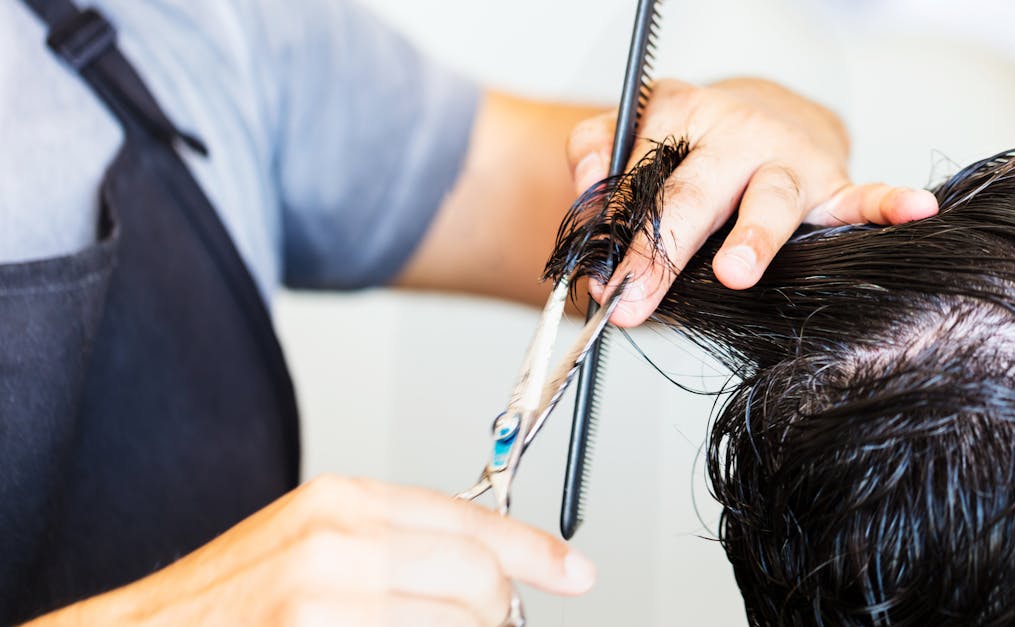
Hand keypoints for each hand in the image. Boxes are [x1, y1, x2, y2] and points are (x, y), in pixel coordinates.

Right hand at [32, 476, 593, 625]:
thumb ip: (393, 546)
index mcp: (341, 502)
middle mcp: (337, 543)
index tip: (575, 572)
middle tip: (498, 625)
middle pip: (479, 580)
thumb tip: (480, 569)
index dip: (535, 551)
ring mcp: (322, 601)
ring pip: (460, 621)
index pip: (470, 519)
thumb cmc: (226, 605)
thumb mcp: (310, 546)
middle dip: (501, 612)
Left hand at [566, 78, 938, 325]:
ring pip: (769, 197)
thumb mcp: (637, 133)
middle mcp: (732, 132)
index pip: (638, 179)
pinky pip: (862, 193)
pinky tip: (913, 211)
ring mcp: (785, 156)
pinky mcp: (831, 180)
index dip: (616, 234)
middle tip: (636, 294)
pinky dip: (888, 202)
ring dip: (752, 236)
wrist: (765, 114)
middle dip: (660, 251)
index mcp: (677, 115)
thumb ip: (597, 154)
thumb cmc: (697, 141)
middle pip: (691, 195)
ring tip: (734, 270)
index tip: (600, 281)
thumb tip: (585, 197)